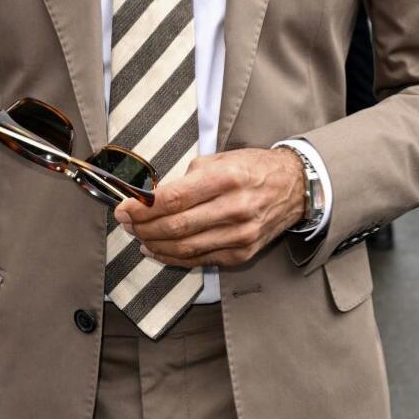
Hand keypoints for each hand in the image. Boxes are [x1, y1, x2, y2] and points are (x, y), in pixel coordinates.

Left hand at [114, 147, 304, 268]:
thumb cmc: (253, 169)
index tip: (123, 208)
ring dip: (154, 244)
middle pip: (176, 226)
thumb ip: (188, 178)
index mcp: (226, 179)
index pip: (174, 199)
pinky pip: (199, 260)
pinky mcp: (241, 253)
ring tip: (137, 235)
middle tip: (125, 222)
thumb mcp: (221, 159)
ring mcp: (239, 235)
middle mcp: (235, 209)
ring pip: (184, 248)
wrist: (295, 188)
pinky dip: (172, 257)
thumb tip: (153, 196)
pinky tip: (156, 249)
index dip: (143, 207)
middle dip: (142, 226)